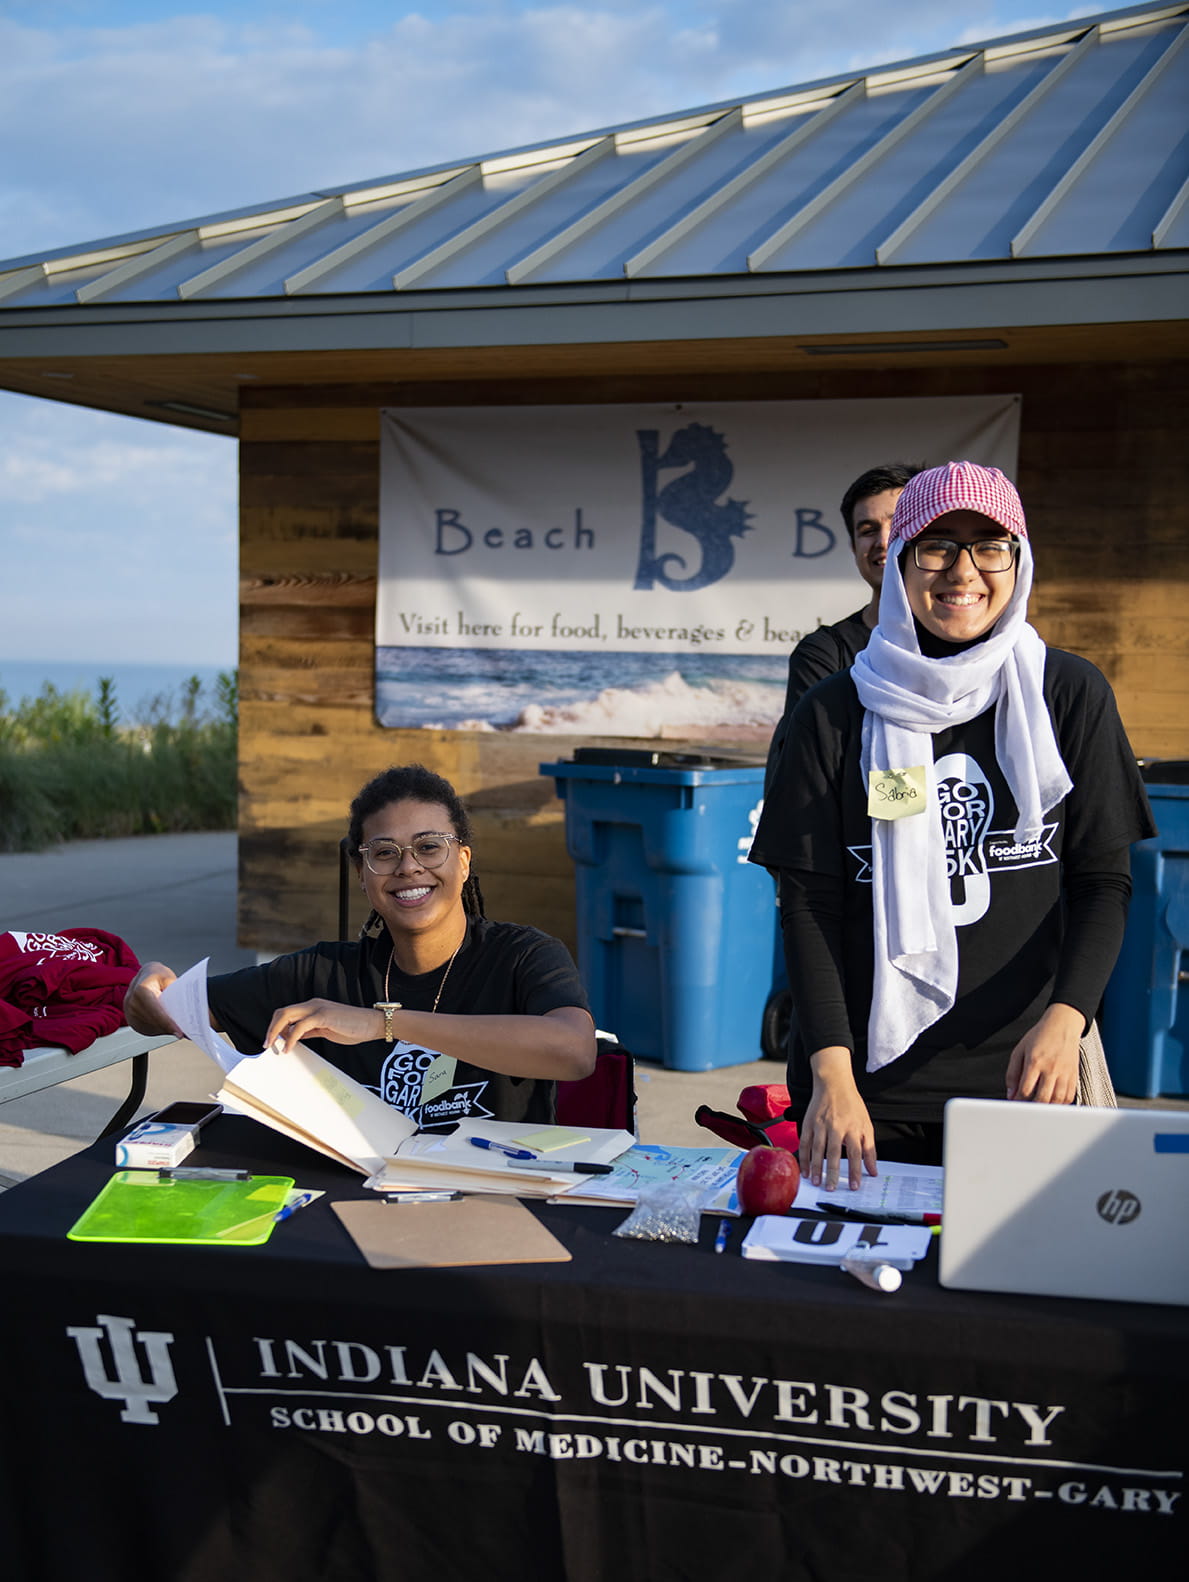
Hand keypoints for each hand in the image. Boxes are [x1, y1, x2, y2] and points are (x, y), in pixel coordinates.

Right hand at [123, 961, 182, 1036]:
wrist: (143, 975)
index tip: (180, 1032)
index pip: (156, 1011)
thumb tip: (187, 1010)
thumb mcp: (168, 978)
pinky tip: (169, 1029)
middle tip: (186, 1034)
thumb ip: (175, 993)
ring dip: (166, 1031)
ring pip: (150, 1027)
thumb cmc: (157, 975)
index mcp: (141, 990)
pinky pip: (146, 1029)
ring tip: (181, 1031)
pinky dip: (159, 1030)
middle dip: (170, 1028)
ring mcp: (129, 1012)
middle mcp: (131, 1002)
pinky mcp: (131, 1020)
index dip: (168, 1023)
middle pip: (153, 1021)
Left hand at [264, 999, 384, 1054]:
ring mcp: (317, 1008)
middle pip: (282, 1012)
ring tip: (272, 1047)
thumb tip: (295, 1037)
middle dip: (271, 1028)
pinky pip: (300, 1026)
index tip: (273, 1041)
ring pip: (287, 1015)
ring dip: (276, 1032)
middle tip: (267, 1045)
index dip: (276, 1026)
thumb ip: (310, 1031)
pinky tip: (290, 1048)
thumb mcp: (326, 1030)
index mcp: (313, 1007)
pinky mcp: (323, 1016)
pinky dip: (291, 1037)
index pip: (287, 1013)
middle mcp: (313, 1004)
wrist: (372, 1023)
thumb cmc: (352, 1028)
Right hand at [799, 1047, 877, 1190]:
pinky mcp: (808, 1122)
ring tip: (816, 1182)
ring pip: (817, 1149)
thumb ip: (870, 1149)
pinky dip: (803, 1157)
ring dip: (816, 1167)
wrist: (834, 1083)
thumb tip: (873, 1170)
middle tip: (830, 1188)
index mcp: (853, 1127)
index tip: (854, 1186)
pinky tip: (804, 1170)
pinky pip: (804, 1142)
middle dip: (832, 1172)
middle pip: (834, 1153)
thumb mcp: (866, 1124)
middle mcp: (836, 1126)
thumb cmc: (851, 1104)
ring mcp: (820, 1124)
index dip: (855, 1170)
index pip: (855, 1153)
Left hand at [1005, 1003, 1081, 1103]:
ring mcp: (1064, 1073)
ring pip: (1057, 1100)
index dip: (1018, 1100)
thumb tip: (1011, 1093)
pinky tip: (1052, 1102)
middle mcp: (1051, 1068)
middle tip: (1026, 1108)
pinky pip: (1069, 1097)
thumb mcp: (1020, 1050)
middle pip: (1042, 1098)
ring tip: (1038, 1106)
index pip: (1026, 1090)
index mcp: (1035, 1062)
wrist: (1062, 1025)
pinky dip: (1060, 1104)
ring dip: (1047, 1108)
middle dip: (1032, 1107)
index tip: (1015, 1103)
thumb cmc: (1040, 1036)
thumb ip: (1013, 1073)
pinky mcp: (1074, 1075)